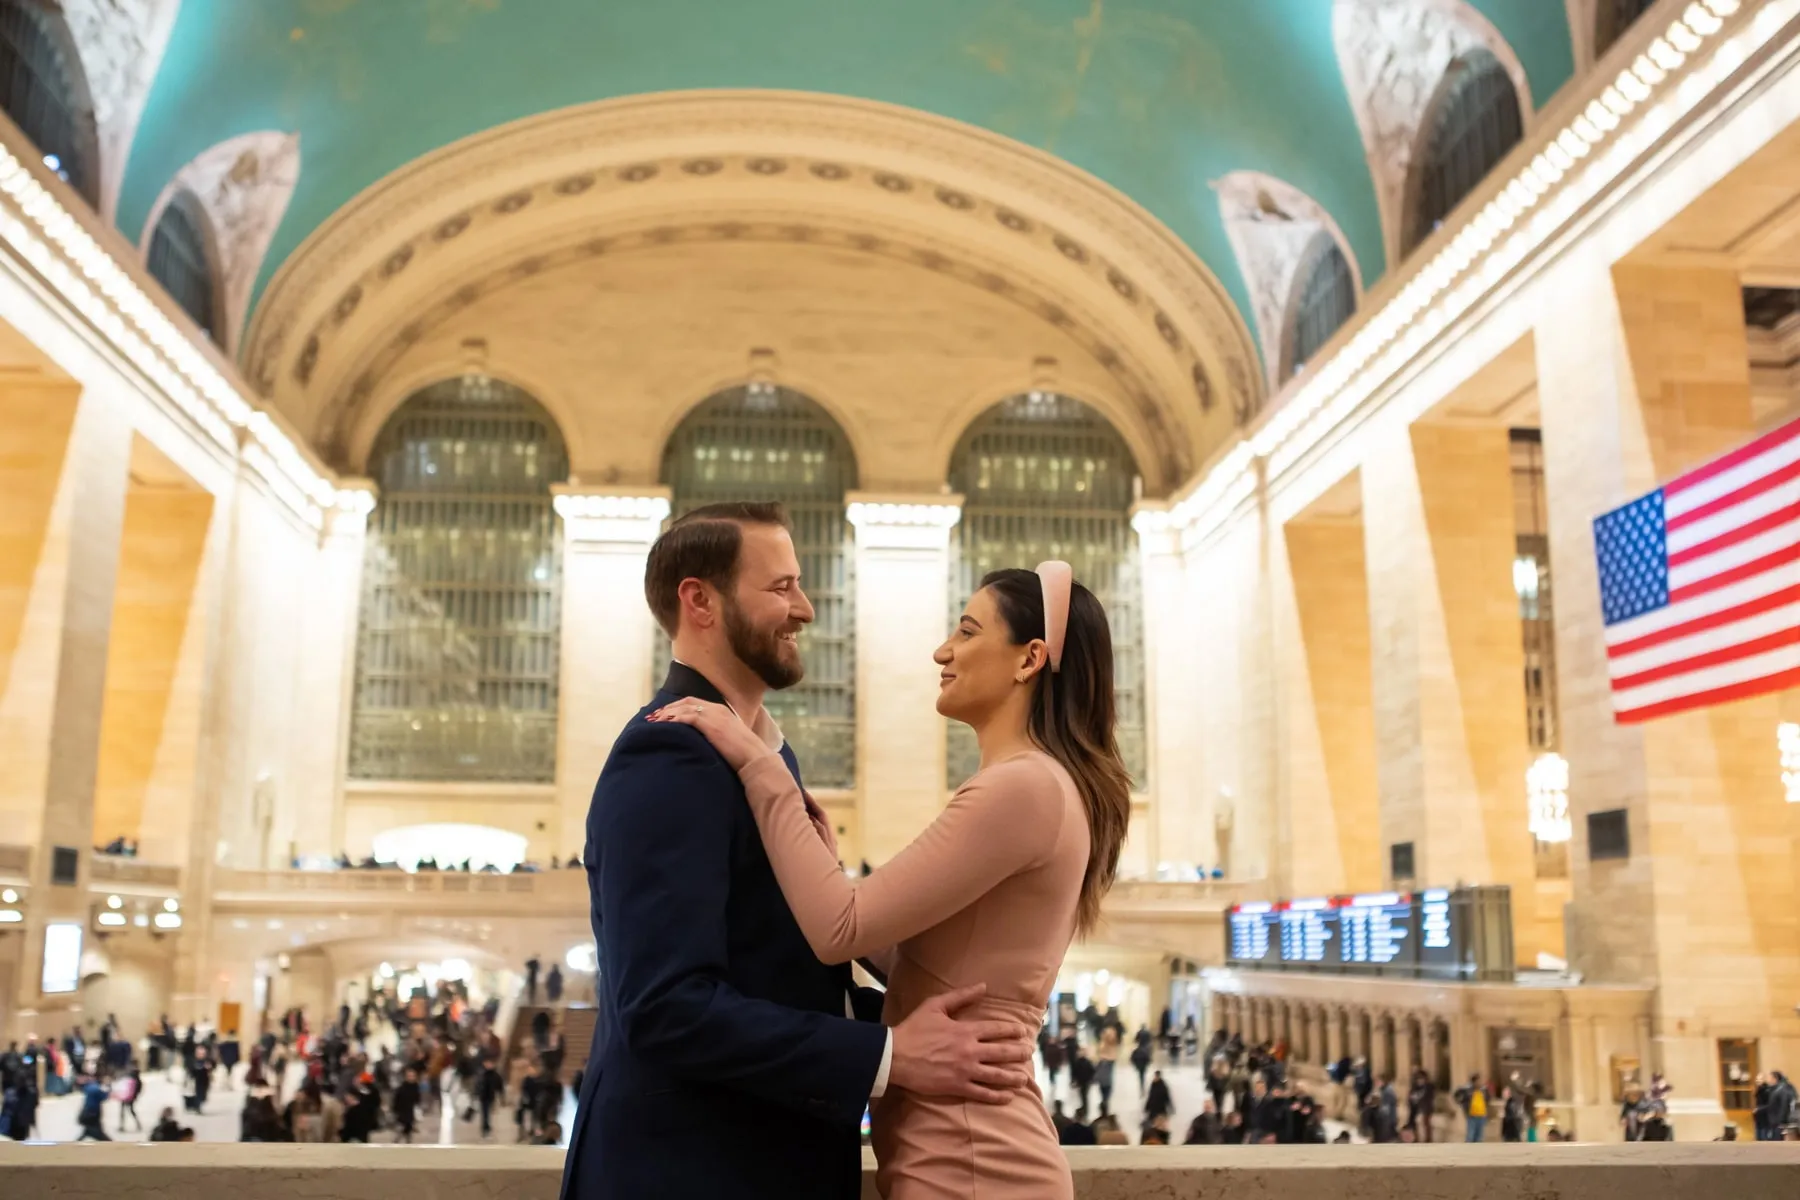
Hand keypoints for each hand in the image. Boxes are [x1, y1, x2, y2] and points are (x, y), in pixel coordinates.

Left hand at [647, 698, 774, 770]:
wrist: (755, 758)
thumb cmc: (744, 755)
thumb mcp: (730, 740)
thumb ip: (717, 736)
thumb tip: (705, 743)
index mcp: (722, 711)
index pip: (696, 702)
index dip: (678, 707)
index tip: (665, 714)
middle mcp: (717, 709)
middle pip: (687, 701)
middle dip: (669, 708)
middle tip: (654, 716)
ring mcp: (714, 715)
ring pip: (684, 707)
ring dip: (667, 713)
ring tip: (653, 721)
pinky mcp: (710, 724)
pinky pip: (686, 716)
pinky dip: (673, 718)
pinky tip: (663, 724)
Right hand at [889, 984, 1034, 1104]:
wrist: (895, 1056)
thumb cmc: (914, 1029)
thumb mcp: (935, 1006)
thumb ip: (960, 996)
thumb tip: (983, 986)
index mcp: (965, 1030)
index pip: (996, 1029)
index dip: (1012, 1030)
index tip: (1022, 1032)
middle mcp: (970, 1051)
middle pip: (1002, 1052)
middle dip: (1019, 1052)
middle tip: (1029, 1053)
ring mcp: (965, 1070)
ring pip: (996, 1075)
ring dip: (1013, 1076)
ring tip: (1024, 1078)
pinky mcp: (957, 1087)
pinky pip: (982, 1093)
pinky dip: (997, 1096)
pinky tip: (1008, 1097)